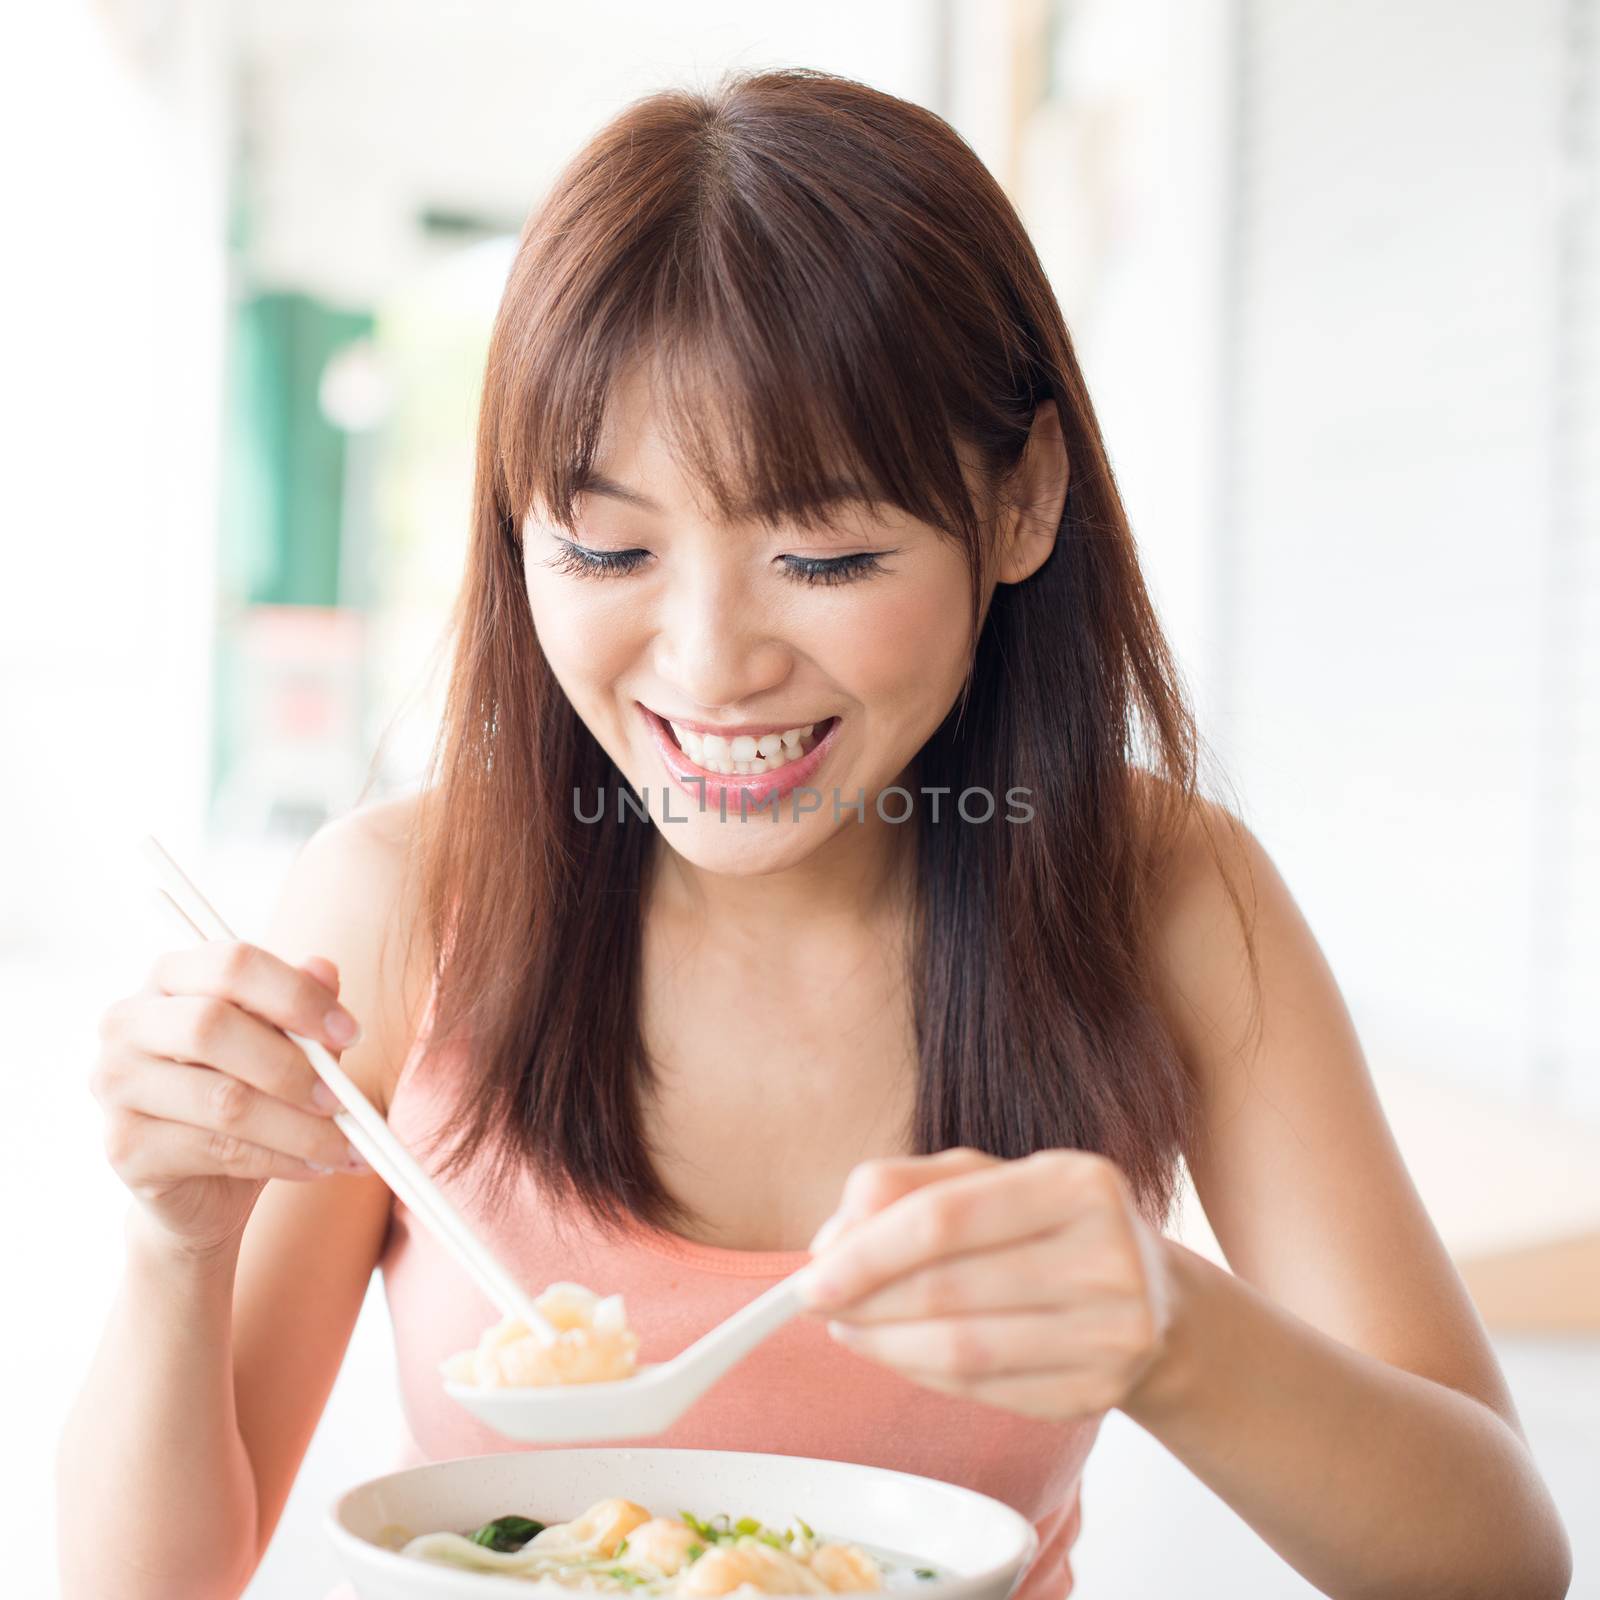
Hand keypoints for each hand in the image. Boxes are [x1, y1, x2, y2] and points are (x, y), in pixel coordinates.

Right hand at [91, 940, 369, 1262]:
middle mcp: (129, 1023)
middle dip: (293, 1067)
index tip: (351, 1033)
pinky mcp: (124, 1147)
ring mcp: (117, 1085)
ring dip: (299, 1128)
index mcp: (171, 977)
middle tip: (344, 1099)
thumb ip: (301, 1005)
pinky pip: (215, 1150)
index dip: (297, 996)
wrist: (205, 1181)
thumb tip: (324, 969)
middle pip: (212, 1026)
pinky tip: (314, 1166)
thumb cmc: (248, 1089)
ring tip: (344, 1145)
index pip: (232, 964)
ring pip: (221, 1100)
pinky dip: (279, 1160)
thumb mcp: (285, 1042)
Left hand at [797, 1146, 1177, 1419]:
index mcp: (1079, 1182)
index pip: (946, 1219)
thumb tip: (831, 1238)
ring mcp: (1113, 1334)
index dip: (867, 1251)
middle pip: (949, 1289)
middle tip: (814, 1303)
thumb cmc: (1047, 1225)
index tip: (810, 1276)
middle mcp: (1108, 1257)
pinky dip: (925, 1375)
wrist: (1153, 1297)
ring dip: (885, 1346)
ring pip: (963, 1351)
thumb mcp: (988, 1179)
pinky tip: (899, 1354)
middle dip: (865, 1300)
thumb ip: (905, 1186)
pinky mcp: (1098, 1394)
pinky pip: (984, 1391)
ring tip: (847, 1329)